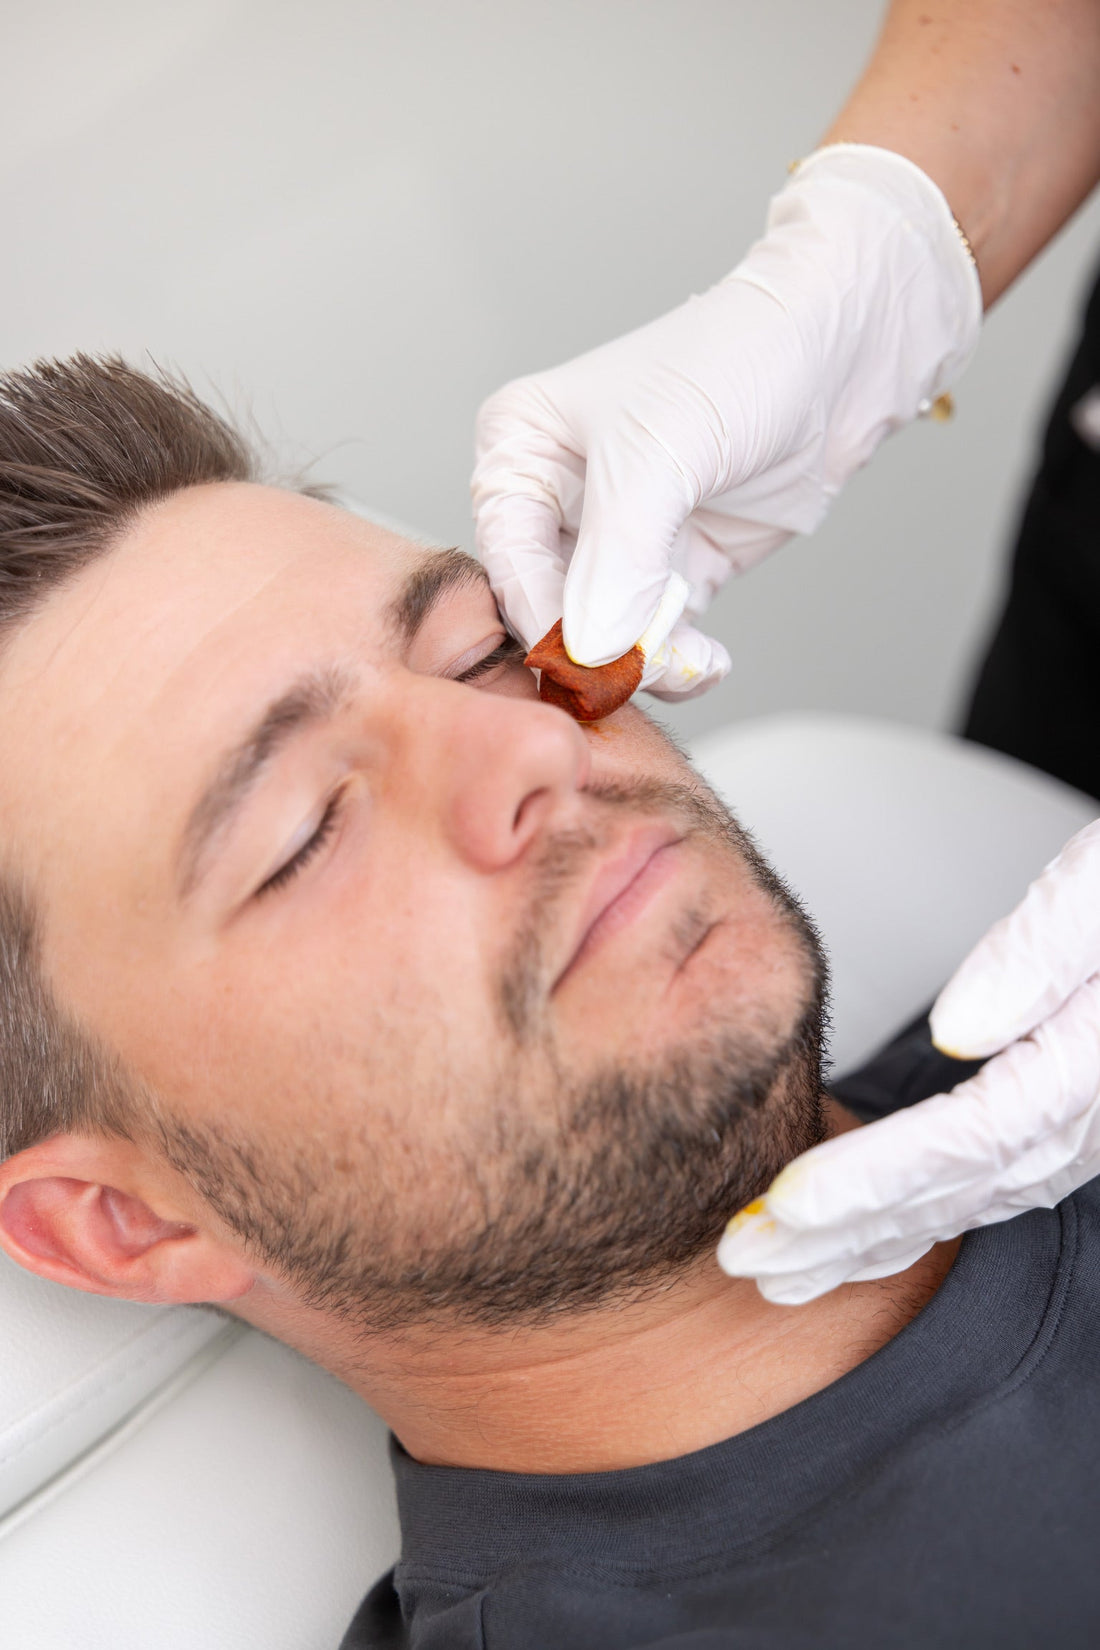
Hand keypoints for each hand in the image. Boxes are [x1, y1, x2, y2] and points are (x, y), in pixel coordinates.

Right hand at [472, 144, 979, 699]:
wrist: (843, 355)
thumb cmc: (738, 361)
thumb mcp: (661, 453)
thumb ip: (619, 555)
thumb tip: (589, 647)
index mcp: (522, 448)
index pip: (508, 554)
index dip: (542, 614)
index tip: (582, 661)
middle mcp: (558, 497)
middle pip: (552, 604)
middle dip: (597, 648)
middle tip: (641, 674)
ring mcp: (618, 538)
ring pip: (606, 633)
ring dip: (645, 662)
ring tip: (691, 662)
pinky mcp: (674, 569)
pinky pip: (658, 639)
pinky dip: (679, 663)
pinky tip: (711, 661)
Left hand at [716, 818, 1099, 1304]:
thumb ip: (1041, 952)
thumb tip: (959, 1031)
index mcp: (1090, 1063)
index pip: (962, 1140)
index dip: (867, 1179)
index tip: (787, 1202)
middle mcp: (1088, 1116)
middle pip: (949, 1191)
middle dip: (841, 1232)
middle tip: (745, 1255)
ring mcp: (1081, 1128)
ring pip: (961, 1202)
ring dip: (866, 1240)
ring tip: (780, 1266)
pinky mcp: (1066, 1118)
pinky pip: (980, 1185)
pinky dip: (912, 1218)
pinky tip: (860, 1237)